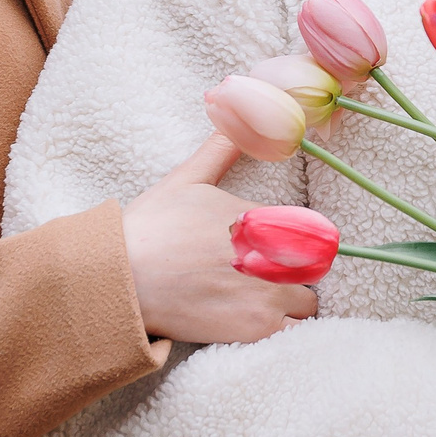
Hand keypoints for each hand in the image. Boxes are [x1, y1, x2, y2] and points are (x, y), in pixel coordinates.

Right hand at [122, 134, 319, 344]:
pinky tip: (257, 324)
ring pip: (307, 302)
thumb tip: (230, 104)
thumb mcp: (187, 178)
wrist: (122, 278)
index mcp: (264, 215)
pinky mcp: (257, 327)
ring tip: (256, 302)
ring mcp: (270, 292)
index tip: (267, 248)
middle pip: (313, 267)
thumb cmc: (151, 227)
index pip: (307, 229)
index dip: (288, 240)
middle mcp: (276, 252)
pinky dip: (284, 331)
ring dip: (290, 303)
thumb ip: (221, 150)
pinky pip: (294, 332)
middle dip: (293, 271)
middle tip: (260, 276)